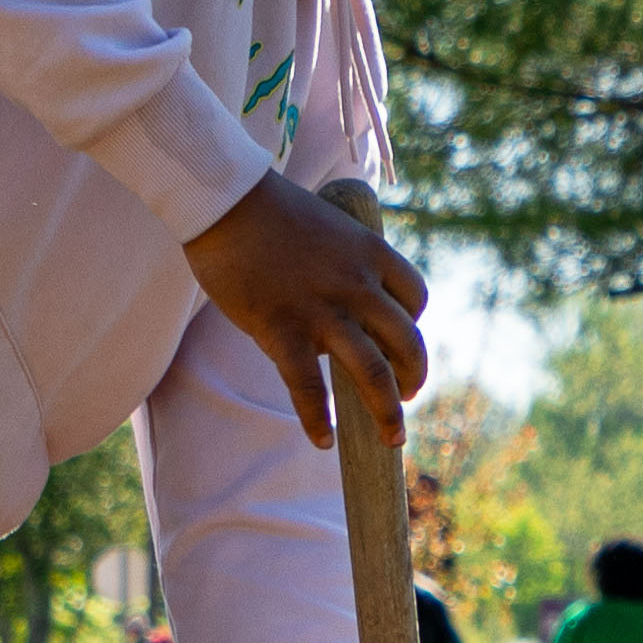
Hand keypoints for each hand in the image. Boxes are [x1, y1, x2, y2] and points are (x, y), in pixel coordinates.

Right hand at [181, 175, 431, 447]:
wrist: (225, 201)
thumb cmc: (271, 212)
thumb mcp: (331, 227)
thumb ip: (347, 264)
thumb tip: (348, 302)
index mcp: (372, 254)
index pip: (417, 299)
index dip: (414, 325)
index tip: (401, 341)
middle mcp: (357, 285)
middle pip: (407, 343)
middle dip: (414, 377)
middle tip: (407, 396)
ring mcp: (322, 310)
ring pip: (372, 373)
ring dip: (388, 412)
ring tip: (391, 438)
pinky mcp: (281, 329)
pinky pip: (309, 388)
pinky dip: (317, 420)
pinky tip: (323, 441)